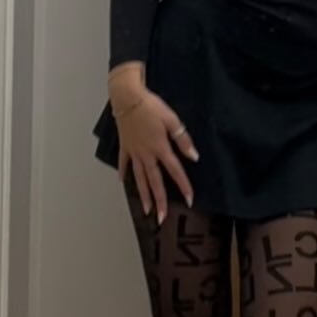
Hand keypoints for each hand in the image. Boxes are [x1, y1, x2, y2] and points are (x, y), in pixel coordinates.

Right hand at [113, 87, 197, 222]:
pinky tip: (123, 181)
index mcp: (160, 148)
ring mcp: (134, 152)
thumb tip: (194, 156)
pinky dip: (123, 172)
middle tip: (161, 218)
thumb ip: (183, 139)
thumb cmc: (151, 106)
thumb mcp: (172, 120)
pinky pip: (124, 162)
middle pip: (154, 182)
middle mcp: (146, 154)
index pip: (175, 171)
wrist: (127, 98)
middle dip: (160, 201)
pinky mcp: (125, 146)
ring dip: (143, 195)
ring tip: (146, 210)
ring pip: (139, 178)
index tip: (190, 200)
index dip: (183, 186)